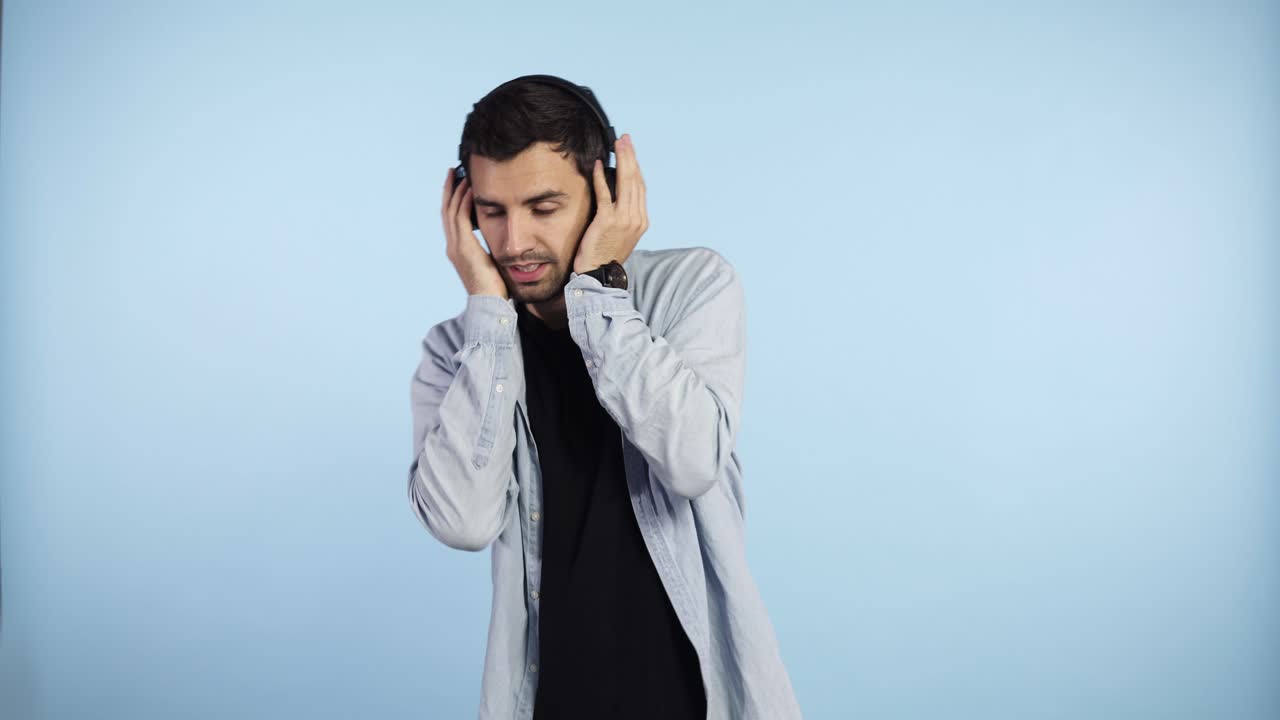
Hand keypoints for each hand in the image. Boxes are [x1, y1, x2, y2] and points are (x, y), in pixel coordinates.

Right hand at [442, 168, 507, 297]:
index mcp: (458, 249)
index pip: (452, 218)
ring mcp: (456, 247)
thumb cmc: (495, 287)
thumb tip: (501, 237)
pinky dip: (464, 202)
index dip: (452, 199)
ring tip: (460, 174)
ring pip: (451, 211)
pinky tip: (471, 189)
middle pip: (446, 211)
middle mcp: (453, 246)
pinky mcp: (464, 248)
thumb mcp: (492, 261)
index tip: (457, 183)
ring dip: (455, 191)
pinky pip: (461, 218)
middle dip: (449, 190)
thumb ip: (490, 248)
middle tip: (452, 171)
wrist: (490, 304)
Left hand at [574, 133, 647, 273]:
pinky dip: (602, 178)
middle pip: (636, 180)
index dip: (635, 167)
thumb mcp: (621, 234)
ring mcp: (624, 220)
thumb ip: (623, 215)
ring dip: (622, 160)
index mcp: (642, 221)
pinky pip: (605, 194)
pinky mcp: (608, 221)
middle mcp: (637, 219)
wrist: (598, 275)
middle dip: (631, 157)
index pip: (641, 188)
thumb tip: (616, 195)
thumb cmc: (605, 255)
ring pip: (625, 183)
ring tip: (617, 144)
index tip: (630, 152)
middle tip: (625, 139)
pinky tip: (599, 165)